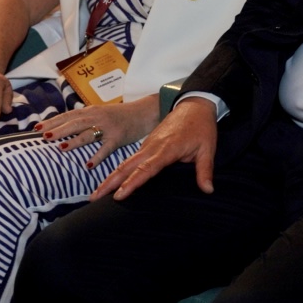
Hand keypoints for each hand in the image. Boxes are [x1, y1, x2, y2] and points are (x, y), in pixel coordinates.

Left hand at [38, 95, 160, 169]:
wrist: (145, 112)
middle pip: (75, 123)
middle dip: (59, 130)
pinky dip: (97, 157)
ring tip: (62, 148)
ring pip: (89, 134)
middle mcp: (98, 117)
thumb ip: (83, 119)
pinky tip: (88, 165)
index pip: (68, 115)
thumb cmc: (120, 115)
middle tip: (44, 136)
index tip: (36, 128)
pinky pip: (106, 149)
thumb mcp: (100, 112)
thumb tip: (61, 127)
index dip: (52, 121)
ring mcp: (108, 128)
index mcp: (91, 111)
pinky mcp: (119, 138)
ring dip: (75, 141)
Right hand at [90, 96, 217, 200]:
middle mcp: (152, 146)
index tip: (119, 196)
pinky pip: (131, 159)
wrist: (195, 104)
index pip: (147, 169)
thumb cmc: (202, 126)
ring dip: (110, 177)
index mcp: (167, 149)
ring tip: (96, 194)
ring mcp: (148, 144)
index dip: (132, 183)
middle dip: (109, 182)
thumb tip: (208, 190)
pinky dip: (119, 171)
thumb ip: (205, 170)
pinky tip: (112, 182)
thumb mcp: (207, 148)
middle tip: (93, 198)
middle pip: (127, 166)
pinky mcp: (147, 144)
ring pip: (125, 163)